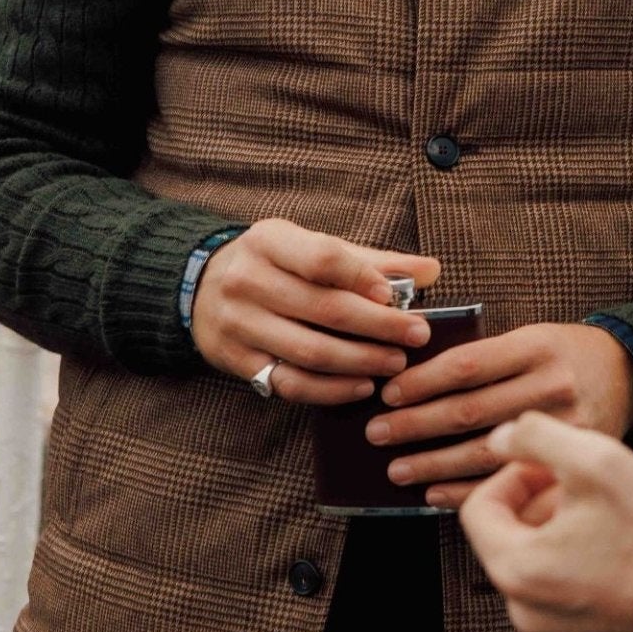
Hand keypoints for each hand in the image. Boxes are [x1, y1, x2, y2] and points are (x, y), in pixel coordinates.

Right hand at [190, 220, 439, 402]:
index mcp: (270, 241)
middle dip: (378, 326)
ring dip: (360, 361)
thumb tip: (432, 270)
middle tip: (417, 336)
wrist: (200, 287)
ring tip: (396, 363)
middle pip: (323, 308)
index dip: (362, 278)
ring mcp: (239, 323)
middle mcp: (249, 280)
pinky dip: (329, 390)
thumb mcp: (311, 246)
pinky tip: (361, 386)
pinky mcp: (236, 360)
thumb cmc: (275, 264)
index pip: (322, 259)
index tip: (396, 297)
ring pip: (308, 351)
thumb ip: (371, 261)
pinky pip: (289, 382)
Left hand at [372, 323, 632, 507]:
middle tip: (377, 434)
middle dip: (416, 425)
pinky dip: (466, 490)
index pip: (466, 365)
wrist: (631, 376)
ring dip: (433, 463)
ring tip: (397, 468)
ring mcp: (565, 427)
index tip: (389, 393)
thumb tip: (414, 380)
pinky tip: (435, 492)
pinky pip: (509, 482)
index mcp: (537, 346)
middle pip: (469, 410)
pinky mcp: (571, 461)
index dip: (422, 381)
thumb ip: (485, 356)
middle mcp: (552, 385)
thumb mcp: (533, 337)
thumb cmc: (566, 354)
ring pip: (485, 451)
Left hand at [459, 411, 632, 631]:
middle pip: (512, 541)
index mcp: (517, 570)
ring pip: (543, 571)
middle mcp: (528, 614)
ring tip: (613, 518)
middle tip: (588, 487)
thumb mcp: (596, 459)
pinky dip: (588, 573)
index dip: (513, 474)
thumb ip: (535, 437)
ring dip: (566, 536)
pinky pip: (573, 600)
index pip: (479, 509)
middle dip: (542, 505)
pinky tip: (628, 556)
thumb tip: (499, 439)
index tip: (552, 466)